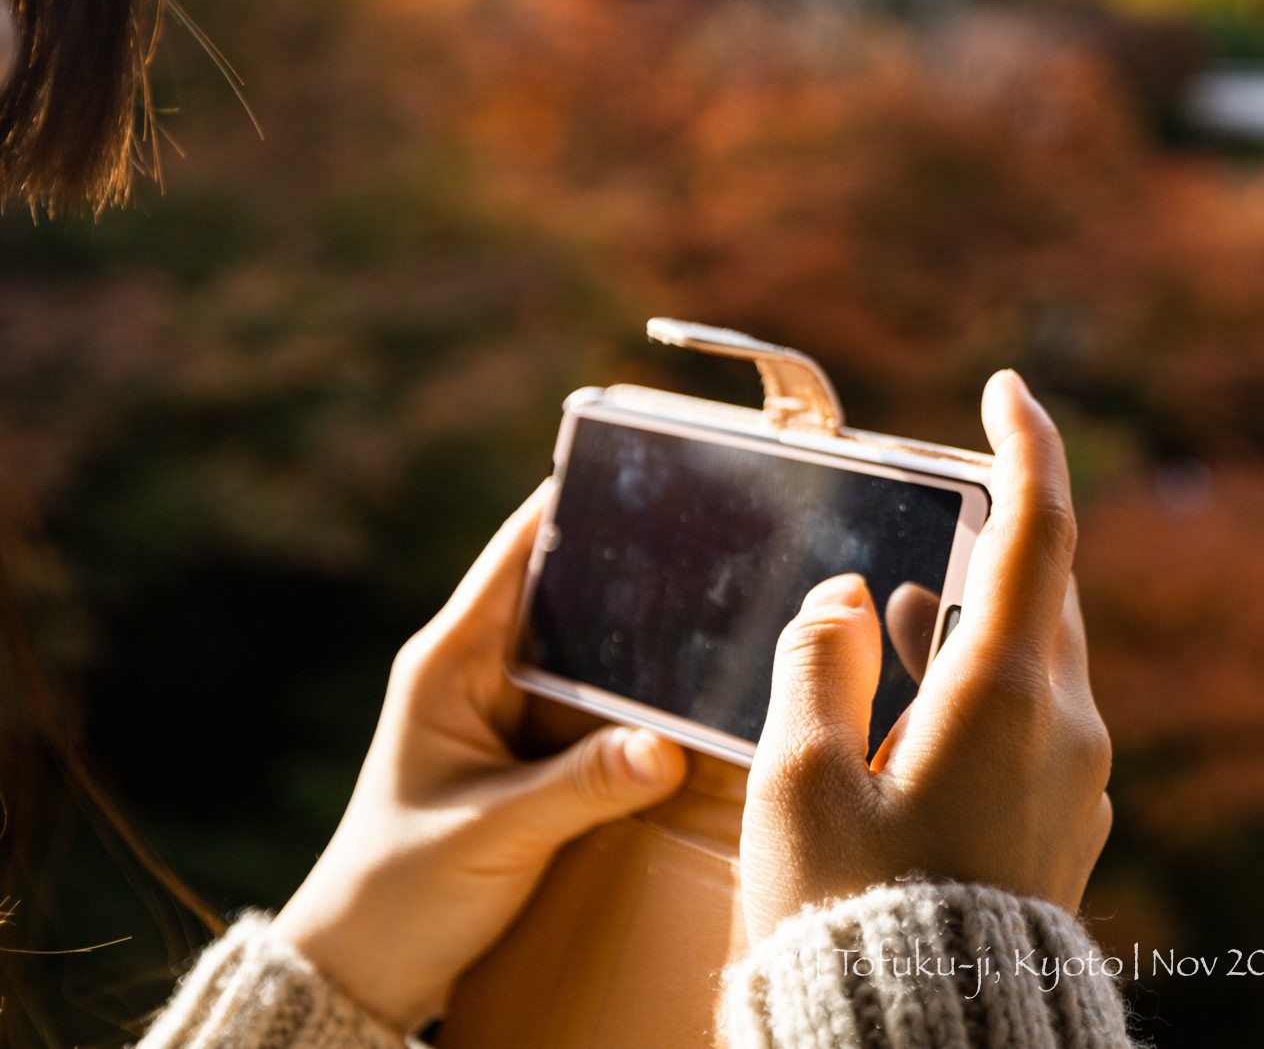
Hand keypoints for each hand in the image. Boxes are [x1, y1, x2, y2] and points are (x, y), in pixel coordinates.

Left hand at [273, 486, 688, 1032]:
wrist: (366, 967)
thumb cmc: (401, 893)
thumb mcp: (491, 835)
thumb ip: (579, 789)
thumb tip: (668, 748)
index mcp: (451, 661)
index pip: (520, 549)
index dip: (577, 499)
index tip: (647, 463)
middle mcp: (483, 669)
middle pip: (571, 589)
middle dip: (637, 564)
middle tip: (724, 538)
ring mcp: (512, 709)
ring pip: (596, 648)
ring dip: (649, 636)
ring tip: (731, 605)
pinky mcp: (537, 752)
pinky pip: (604, 704)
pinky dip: (646, 695)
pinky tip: (702, 692)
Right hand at [740, 370, 1114, 940]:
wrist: (927, 1047)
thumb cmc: (850, 917)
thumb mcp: (799, 784)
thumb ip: (819, 666)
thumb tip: (849, 601)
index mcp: (1008, 697)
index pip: (1041, 532)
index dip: (1027, 445)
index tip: (1008, 386)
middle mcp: (1065, 728)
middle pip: (1042, 595)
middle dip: (986, 545)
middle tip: (927, 514)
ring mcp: (1075, 783)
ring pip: (1035, 662)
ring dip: (971, 624)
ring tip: (896, 610)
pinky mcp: (1064, 829)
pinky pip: (1033, 724)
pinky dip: (979, 688)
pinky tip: (917, 700)